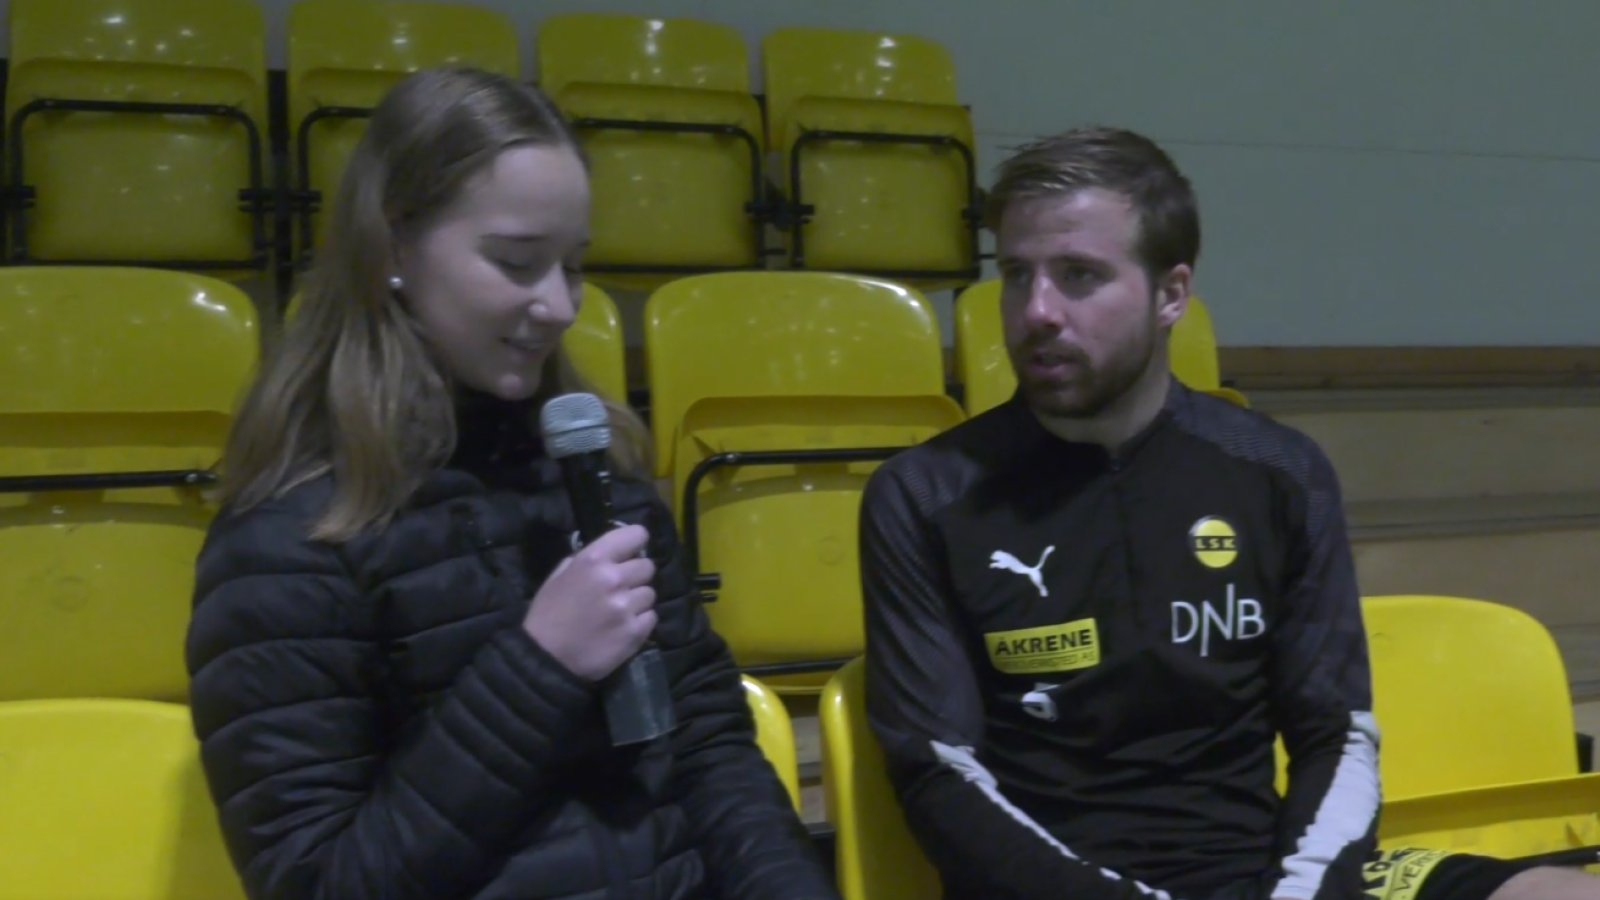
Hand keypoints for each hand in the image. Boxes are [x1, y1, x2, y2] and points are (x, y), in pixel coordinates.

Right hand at [523, 524, 656, 680]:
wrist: (546, 659)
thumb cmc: (547, 615)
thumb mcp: (558, 577)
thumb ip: (584, 561)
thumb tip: (609, 555)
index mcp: (593, 560)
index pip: (637, 535)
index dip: (636, 542)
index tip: (632, 551)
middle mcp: (614, 579)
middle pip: (648, 566)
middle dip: (636, 575)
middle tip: (622, 588)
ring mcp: (627, 606)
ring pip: (651, 593)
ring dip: (638, 600)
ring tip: (619, 611)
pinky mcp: (636, 631)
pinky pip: (651, 617)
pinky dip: (641, 621)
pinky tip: (623, 627)